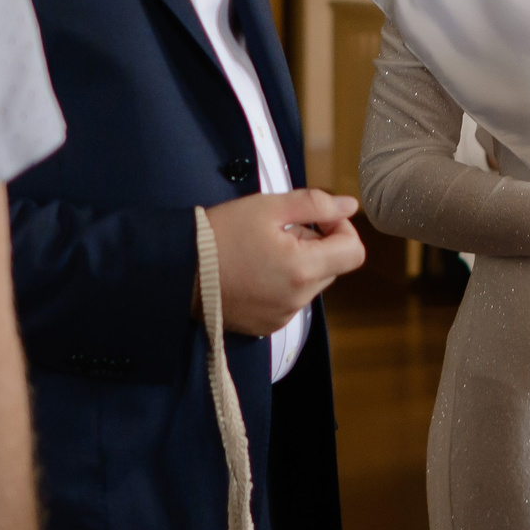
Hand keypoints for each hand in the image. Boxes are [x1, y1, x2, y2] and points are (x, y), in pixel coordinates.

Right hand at [205, 190, 365, 336]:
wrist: (176, 270)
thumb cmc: (220, 234)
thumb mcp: (267, 207)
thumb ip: (314, 203)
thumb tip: (350, 206)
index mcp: (303, 269)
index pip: (354, 252)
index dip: (342, 229)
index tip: (317, 218)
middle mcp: (298, 299)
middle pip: (333, 267)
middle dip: (316, 245)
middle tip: (280, 230)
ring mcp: (283, 316)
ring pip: (311, 283)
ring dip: (299, 264)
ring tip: (262, 250)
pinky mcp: (267, 326)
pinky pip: (290, 300)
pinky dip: (282, 283)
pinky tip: (254, 271)